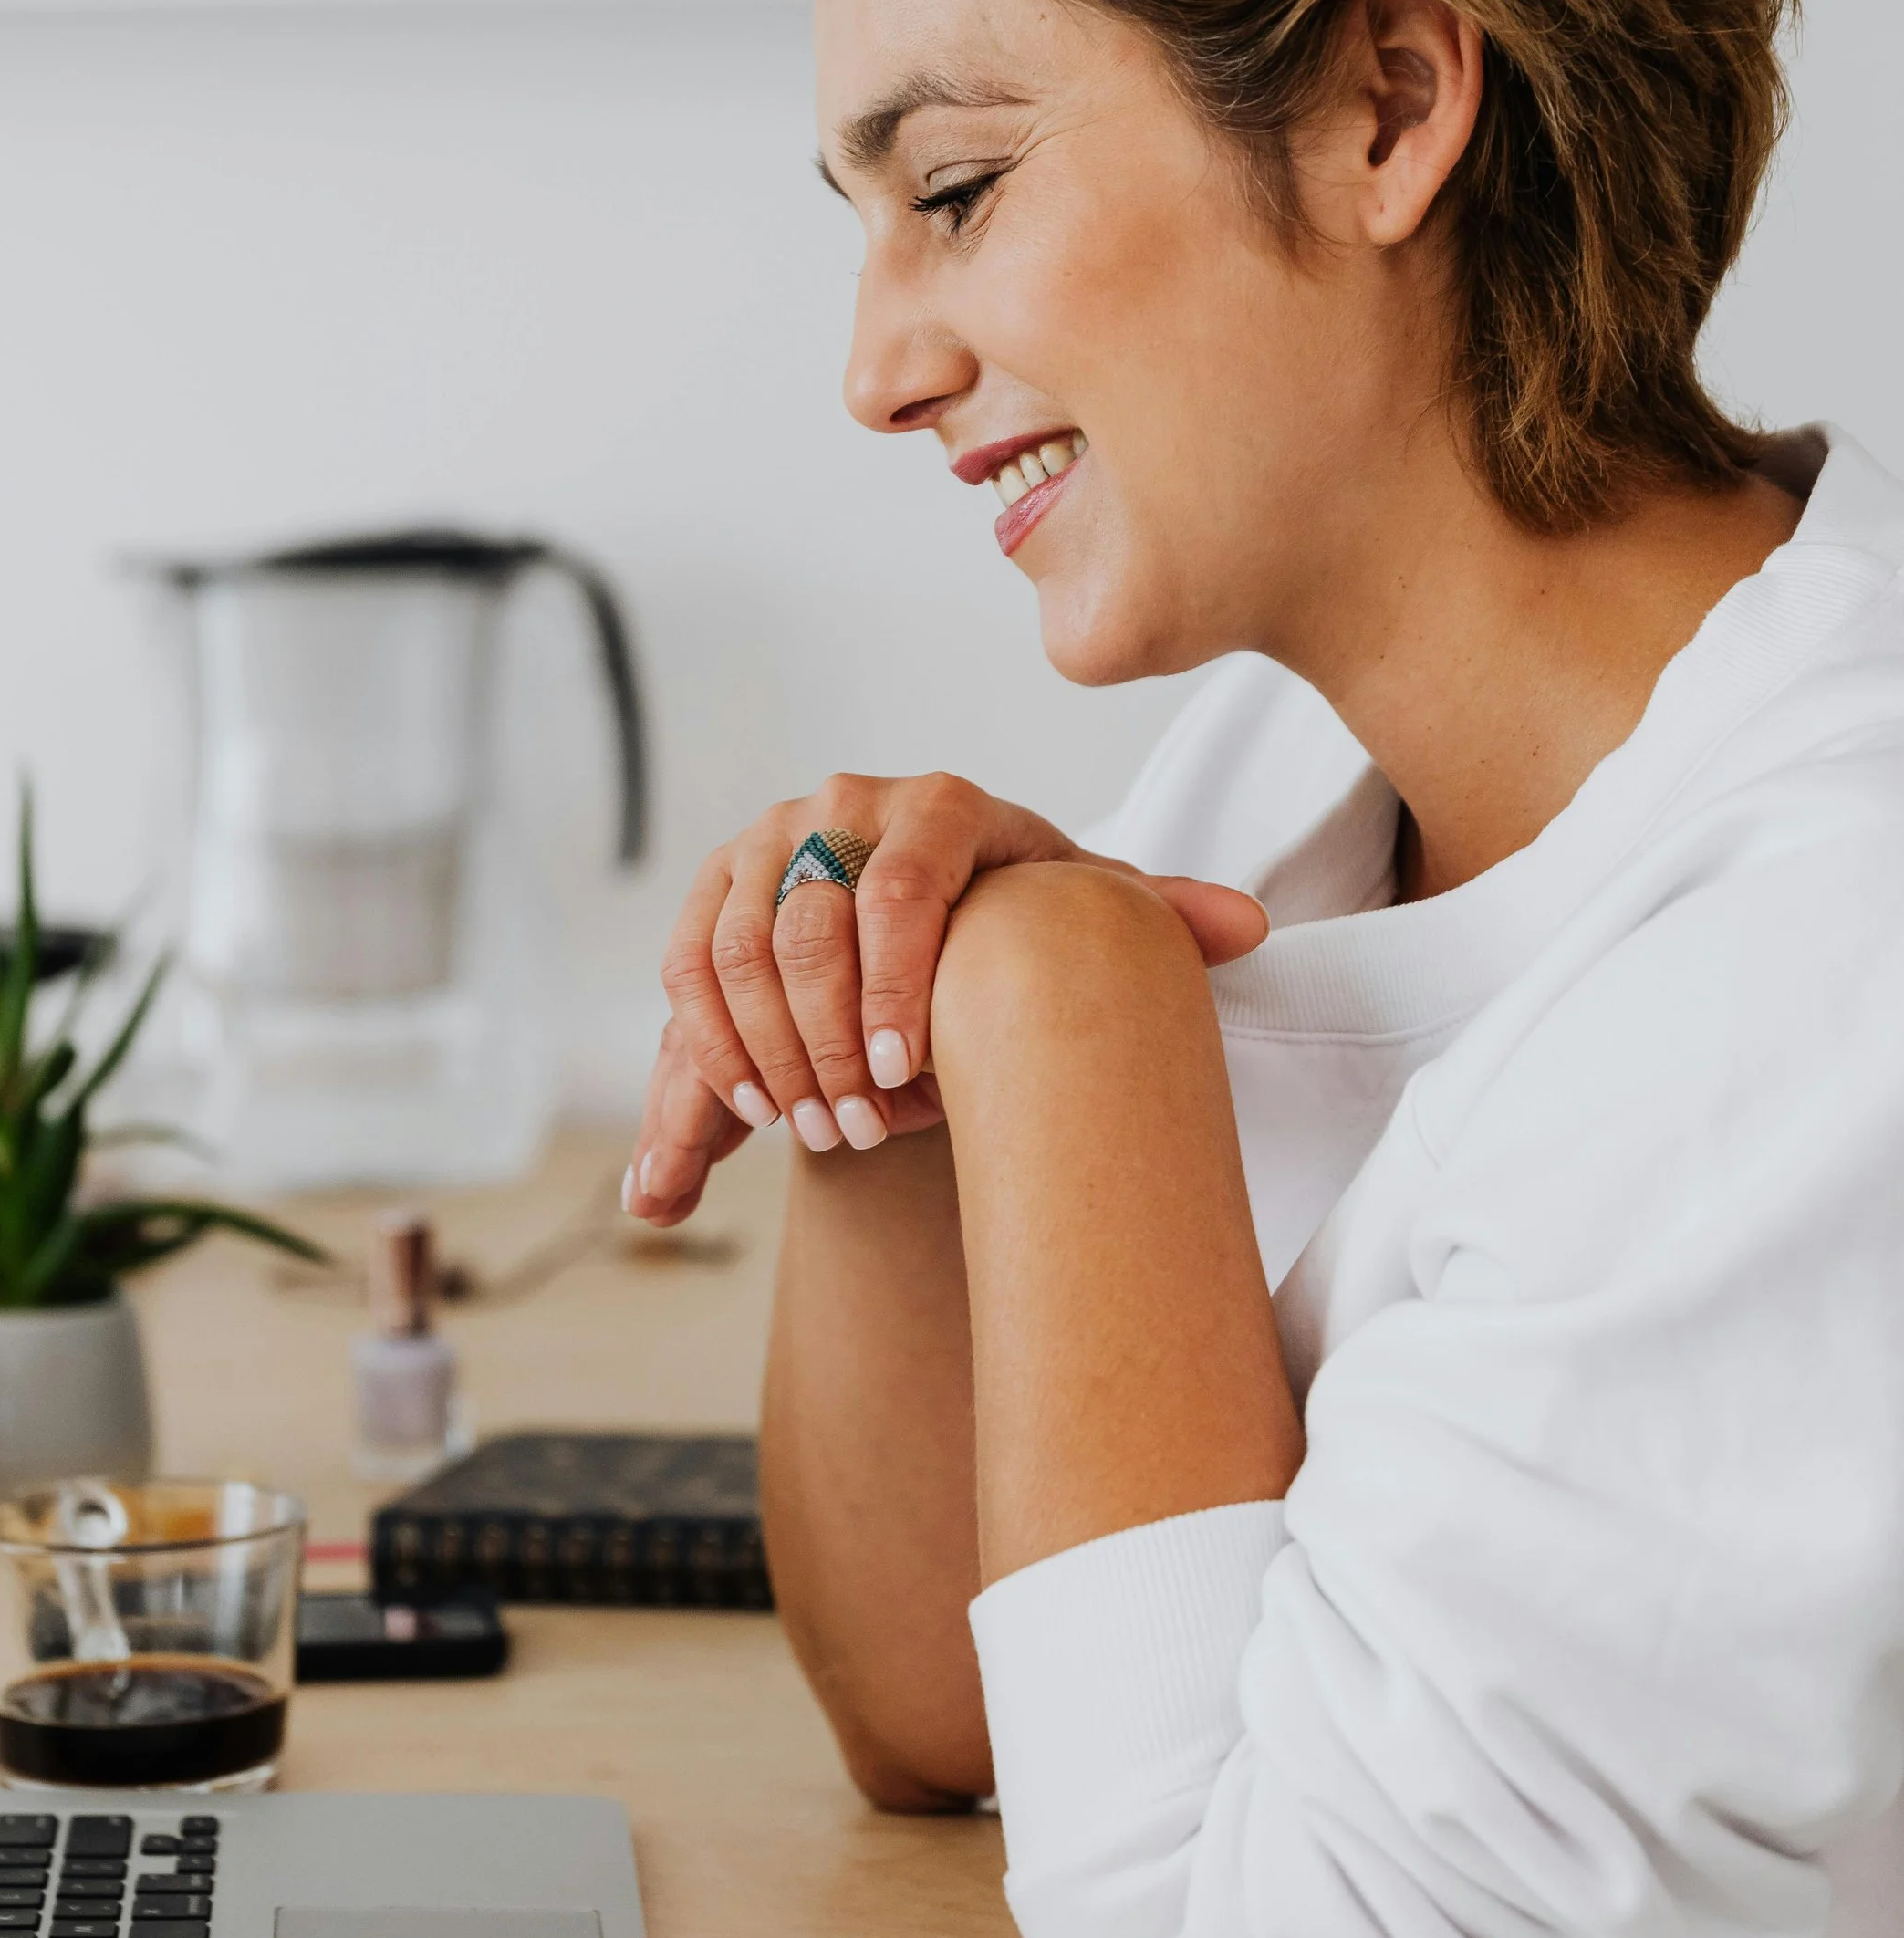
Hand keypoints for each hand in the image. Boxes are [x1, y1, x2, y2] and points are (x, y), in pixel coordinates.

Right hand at [624, 771, 1266, 1225]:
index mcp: (936, 805)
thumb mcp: (1077, 918)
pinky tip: (751, 1116)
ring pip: (735, 953)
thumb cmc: (1012, 920)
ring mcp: (763, 843)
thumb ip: (1156, 919)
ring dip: (765, 1056)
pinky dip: (709, 1048)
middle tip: (860, 1131)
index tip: (909, 1082)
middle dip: (827, 1046)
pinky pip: (688, 971)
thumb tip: (1248, 927)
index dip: (895, 991)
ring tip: (815, 1132)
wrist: (932, 907)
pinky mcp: (711, 890)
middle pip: (807, 930)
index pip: (900, 889)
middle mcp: (837, 805)